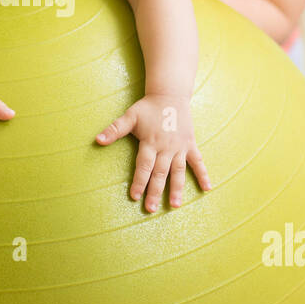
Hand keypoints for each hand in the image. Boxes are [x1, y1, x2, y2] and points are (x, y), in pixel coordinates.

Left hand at [95, 93, 211, 210]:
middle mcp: (166, 147)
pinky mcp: (190, 145)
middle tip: (151, 208)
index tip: (134, 196)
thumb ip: (114, 130)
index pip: (144, 166)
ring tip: (175, 205)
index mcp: (150, 142)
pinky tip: (207, 188)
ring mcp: (179, 147)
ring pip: (178, 171)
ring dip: (177, 189)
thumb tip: (97, 140)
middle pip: (159, 173)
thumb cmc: (148, 108)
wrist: (170, 95)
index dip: (139, 181)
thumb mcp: (129, 117)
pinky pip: (198, 162)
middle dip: (155, 191)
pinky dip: (203, 174)